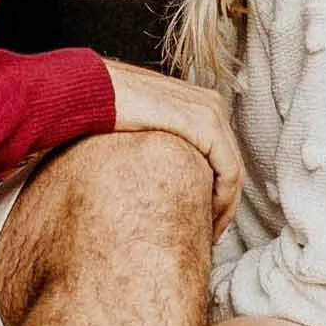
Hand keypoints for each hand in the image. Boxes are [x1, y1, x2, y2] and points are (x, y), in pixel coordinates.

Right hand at [103, 59, 241, 231]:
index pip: (220, 155)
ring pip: (233, 172)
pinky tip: (210, 222)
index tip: (202, 221)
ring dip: (225, 207)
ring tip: (208, 234)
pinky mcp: (206, 124)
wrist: (92, 91)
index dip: (216, 192)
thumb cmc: (105, 109)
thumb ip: (157, 143)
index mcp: (197, 104)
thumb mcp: (139, 126)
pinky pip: (228, 171)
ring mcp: (211, 112)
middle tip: (208, 234)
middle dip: (223, 204)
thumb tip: (152, 174)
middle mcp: (211, 104)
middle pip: (229, 164)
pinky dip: (224, 200)